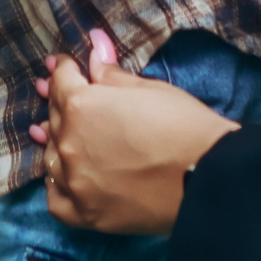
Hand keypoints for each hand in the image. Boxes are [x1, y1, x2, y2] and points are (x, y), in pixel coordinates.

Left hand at [36, 33, 236, 235]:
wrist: (209, 177)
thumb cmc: (184, 124)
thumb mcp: (148, 89)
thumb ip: (111, 73)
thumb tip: (94, 46)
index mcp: (81, 105)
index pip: (61, 80)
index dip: (65, 69)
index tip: (67, 66)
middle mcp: (68, 143)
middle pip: (55, 117)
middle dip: (60, 103)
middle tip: (68, 97)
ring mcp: (74, 182)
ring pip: (51, 157)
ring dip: (57, 142)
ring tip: (65, 135)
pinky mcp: (86, 214)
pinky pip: (55, 198)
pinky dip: (58, 185)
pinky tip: (66, 177)